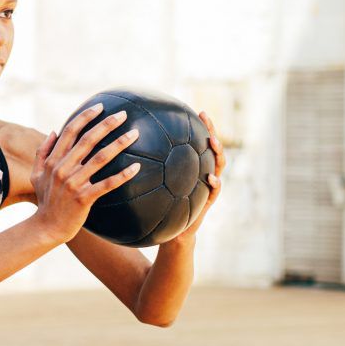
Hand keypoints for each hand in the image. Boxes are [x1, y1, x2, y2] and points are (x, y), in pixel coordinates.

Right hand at [32, 104, 142, 244]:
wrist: (47, 227)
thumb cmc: (45, 200)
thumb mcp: (36, 175)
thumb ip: (42, 152)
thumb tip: (53, 131)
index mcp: (53, 160)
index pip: (70, 131)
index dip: (86, 117)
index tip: (101, 107)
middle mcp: (62, 168)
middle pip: (88, 140)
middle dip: (107, 124)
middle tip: (124, 114)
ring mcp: (73, 183)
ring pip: (100, 158)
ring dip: (119, 144)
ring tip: (134, 134)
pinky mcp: (84, 198)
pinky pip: (107, 184)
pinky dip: (122, 175)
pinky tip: (137, 167)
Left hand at [160, 109, 226, 247]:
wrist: (173, 233)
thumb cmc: (161, 208)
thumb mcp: (154, 188)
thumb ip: (147, 171)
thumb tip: (126, 151)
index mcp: (191, 168)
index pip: (198, 143)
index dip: (200, 127)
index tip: (197, 111)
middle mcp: (202, 173)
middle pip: (211, 149)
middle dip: (211, 131)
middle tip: (205, 117)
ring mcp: (208, 187)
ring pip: (218, 166)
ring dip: (217, 153)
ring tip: (212, 142)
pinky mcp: (208, 202)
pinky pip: (215, 191)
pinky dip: (215, 184)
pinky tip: (210, 178)